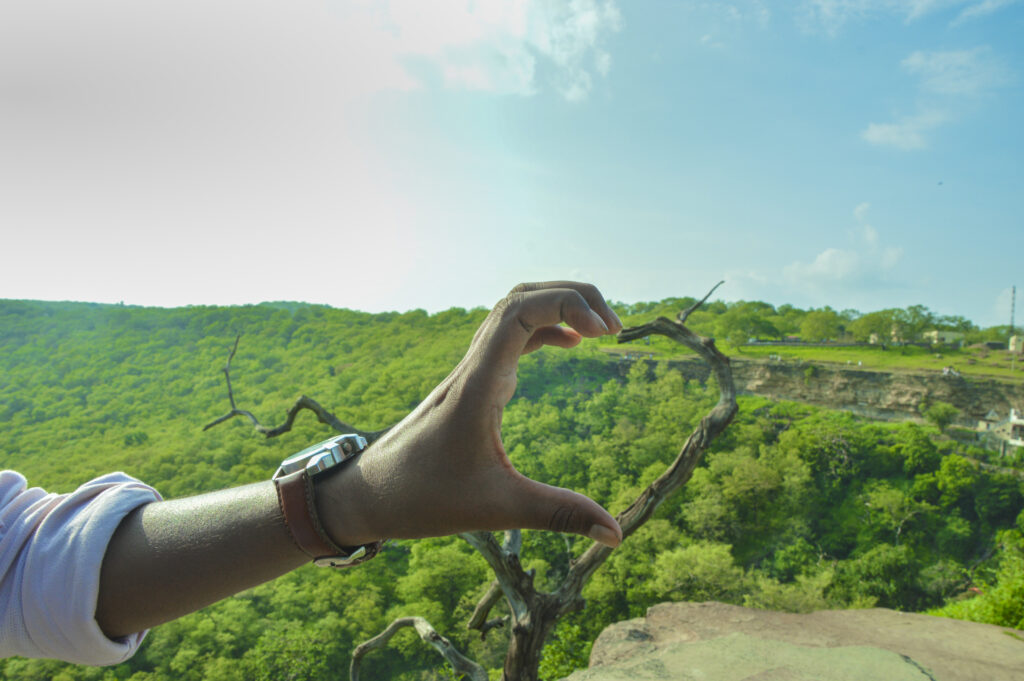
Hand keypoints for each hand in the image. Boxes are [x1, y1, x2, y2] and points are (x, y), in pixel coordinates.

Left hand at [320, 282, 623, 547]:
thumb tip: (617, 535)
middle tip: (614, 326)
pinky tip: (570, 343)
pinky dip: (544, 328)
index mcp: (478, 383)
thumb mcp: (496, 508)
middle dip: (572, 295)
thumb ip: (559, 515)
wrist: (366, 494)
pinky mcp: (471, 384)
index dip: (567, 303)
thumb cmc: (422, 498)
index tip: (606, 333)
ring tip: (601, 329)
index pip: (520, 311)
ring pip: (513, 312)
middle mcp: (473, 366)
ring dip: (558, 306)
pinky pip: (509, 337)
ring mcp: (470, 372)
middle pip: (520, 297)